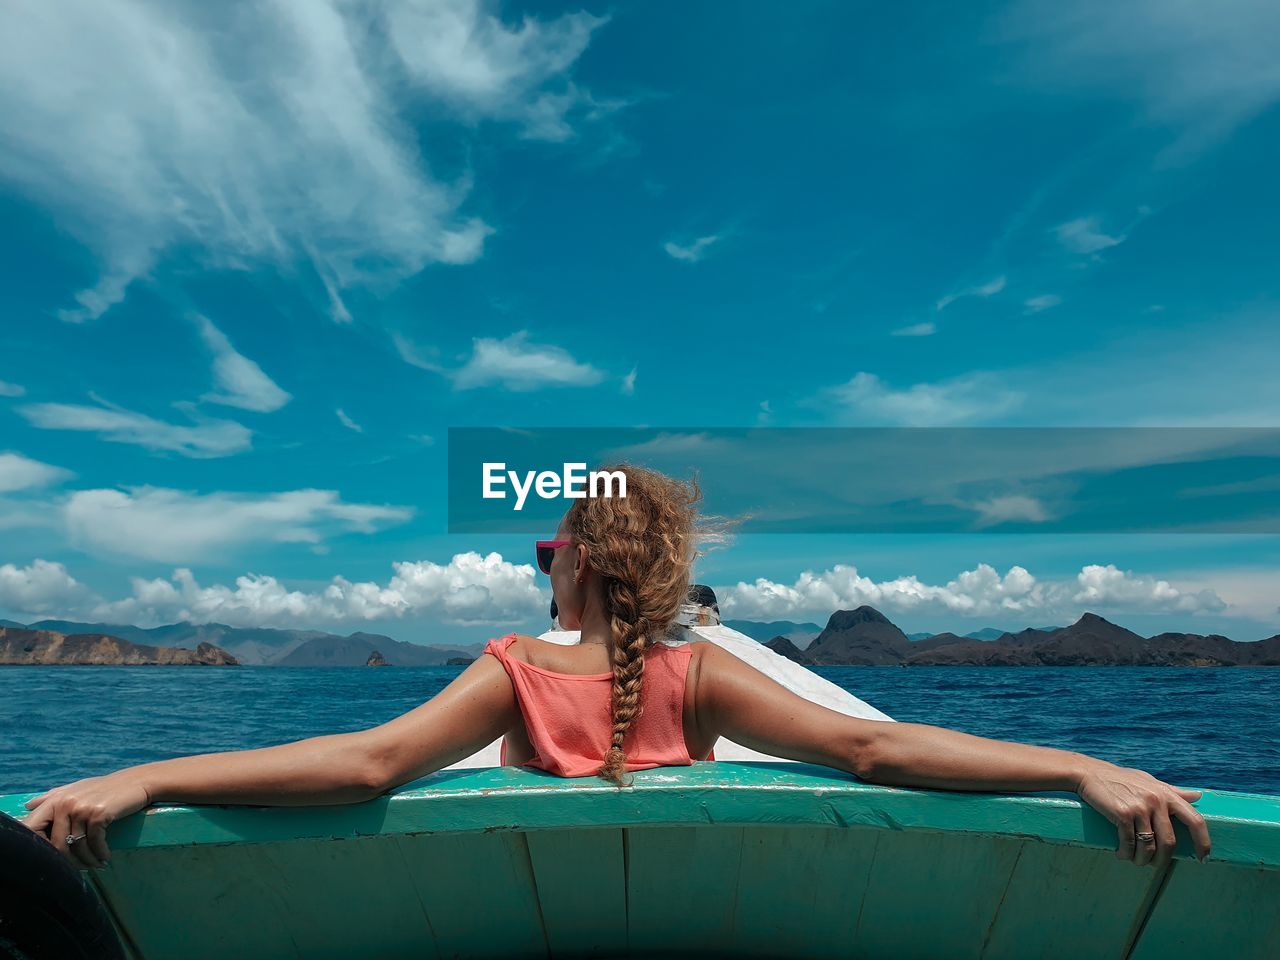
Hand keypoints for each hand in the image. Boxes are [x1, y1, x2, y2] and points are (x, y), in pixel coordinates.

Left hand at [20, 772, 151, 869]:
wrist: (137, 782)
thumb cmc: (106, 788)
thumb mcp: (77, 789)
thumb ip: (52, 797)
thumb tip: (28, 806)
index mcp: (55, 799)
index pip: (32, 829)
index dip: (39, 848)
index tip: (54, 858)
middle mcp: (65, 803)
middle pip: (56, 844)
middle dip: (69, 861)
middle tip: (81, 867)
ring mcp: (81, 808)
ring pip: (76, 846)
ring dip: (87, 860)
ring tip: (95, 864)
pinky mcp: (98, 814)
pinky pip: (94, 843)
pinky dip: (100, 854)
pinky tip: (105, 857)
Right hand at [1074, 760, 1209, 866]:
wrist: (1089, 773)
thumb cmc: (1120, 778)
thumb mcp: (1149, 781)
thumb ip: (1173, 791)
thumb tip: (1199, 796)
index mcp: (1167, 794)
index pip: (1195, 821)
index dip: (1203, 842)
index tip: (1203, 858)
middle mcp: (1157, 800)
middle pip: (1169, 842)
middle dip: (1162, 860)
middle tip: (1154, 865)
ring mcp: (1140, 807)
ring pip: (1149, 846)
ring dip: (1142, 860)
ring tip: (1135, 860)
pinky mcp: (1122, 814)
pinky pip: (1129, 843)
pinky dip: (1125, 853)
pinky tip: (1121, 853)